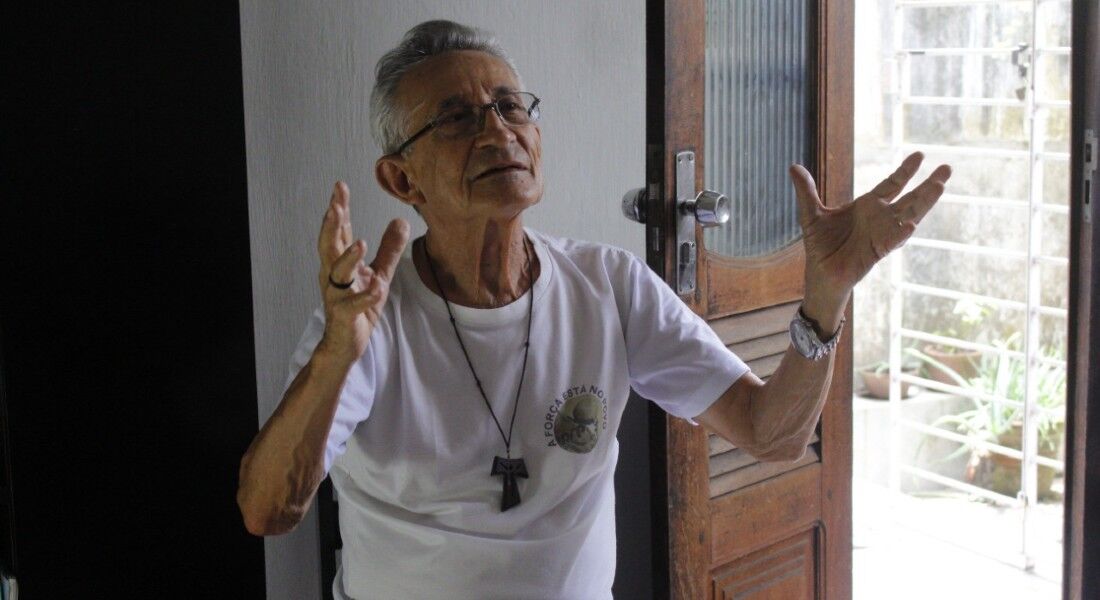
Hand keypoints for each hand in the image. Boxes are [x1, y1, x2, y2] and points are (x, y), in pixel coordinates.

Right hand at [315, 181, 408, 363]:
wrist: (345, 342)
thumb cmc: (357, 306)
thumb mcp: (378, 273)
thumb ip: (389, 248)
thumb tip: (400, 221)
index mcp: (339, 262)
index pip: (338, 231)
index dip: (338, 208)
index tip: (340, 186)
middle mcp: (333, 275)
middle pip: (329, 245)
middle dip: (331, 224)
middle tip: (335, 204)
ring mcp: (337, 295)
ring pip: (337, 273)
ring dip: (348, 258)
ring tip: (361, 242)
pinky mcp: (345, 315)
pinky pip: (354, 304)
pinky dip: (365, 296)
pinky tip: (377, 288)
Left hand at [789, 152, 951, 330]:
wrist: (820, 273)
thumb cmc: (821, 246)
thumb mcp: (811, 214)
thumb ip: (806, 191)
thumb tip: (793, 167)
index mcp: (867, 206)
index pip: (892, 184)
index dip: (905, 171)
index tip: (920, 155)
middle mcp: (880, 218)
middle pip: (910, 198)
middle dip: (928, 184)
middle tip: (947, 168)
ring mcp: (883, 234)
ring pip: (909, 215)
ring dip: (924, 202)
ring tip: (940, 186)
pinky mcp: (879, 250)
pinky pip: (894, 240)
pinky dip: (902, 232)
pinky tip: (913, 223)